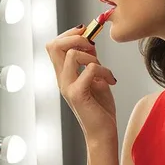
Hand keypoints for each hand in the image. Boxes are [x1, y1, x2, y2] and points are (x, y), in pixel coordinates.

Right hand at [46, 25, 117, 140]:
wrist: (103, 132)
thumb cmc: (100, 106)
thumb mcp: (96, 76)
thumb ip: (90, 60)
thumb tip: (90, 42)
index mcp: (64, 73)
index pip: (54, 45)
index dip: (69, 34)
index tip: (86, 32)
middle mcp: (62, 79)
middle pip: (54, 46)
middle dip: (76, 37)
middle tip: (91, 44)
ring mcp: (68, 87)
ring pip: (71, 55)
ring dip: (91, 56)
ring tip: (102, 69)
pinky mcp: (78, 95)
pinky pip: (89, 70)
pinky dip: (104, 70)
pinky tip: (110, 80)